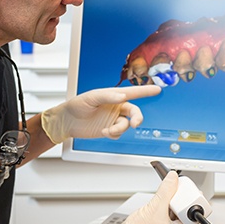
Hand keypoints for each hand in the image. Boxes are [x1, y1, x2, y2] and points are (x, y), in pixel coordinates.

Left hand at [41, 85, 160, 143]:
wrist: (67, 121)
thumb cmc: (77, 105)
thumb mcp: (91, 98)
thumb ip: (108, 97)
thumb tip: (122, 97)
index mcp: (113, 95)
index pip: (133, 92)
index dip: (146, 91)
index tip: (158, 89)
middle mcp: (116, 106)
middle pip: (134, 112)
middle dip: (137, 118)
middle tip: (134, 124)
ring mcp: (113, 119)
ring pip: (126, 125)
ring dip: (119, 129)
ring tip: (107, 130)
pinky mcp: (109, 129)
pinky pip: (119, 133)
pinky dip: (113, 134)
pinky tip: (104, 132)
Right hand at [88, 171, 191, 223]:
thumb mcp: (155, 206)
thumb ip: (167, 190)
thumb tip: (173, 178)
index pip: (193, 215)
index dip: (188, 200)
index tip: (183, 191)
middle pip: (183, 216)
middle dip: (176, 204)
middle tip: (171, 195)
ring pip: (174, 220)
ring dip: (168, 209)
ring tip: (159, 204)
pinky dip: (162, 217)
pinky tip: (155, 212)